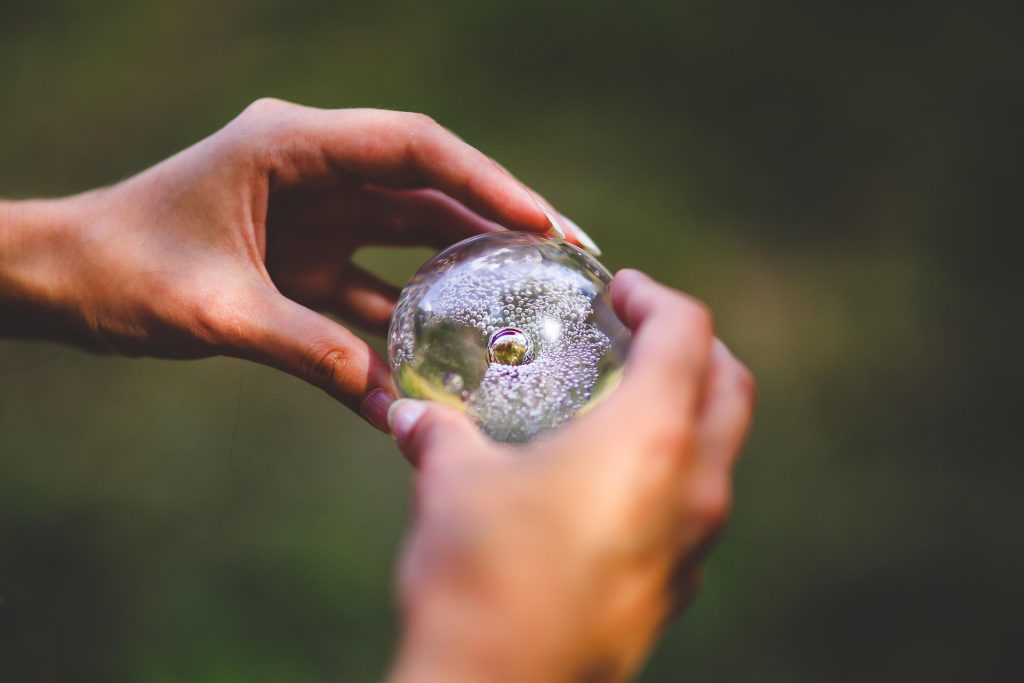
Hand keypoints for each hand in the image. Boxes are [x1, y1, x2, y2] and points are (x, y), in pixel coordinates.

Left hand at [0, 99, 591, 428]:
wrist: (65, 280)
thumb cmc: (120, 270)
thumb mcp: (210, 308)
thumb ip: (301, 346)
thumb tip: (387, 398)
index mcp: (288, 144)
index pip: (411, 148)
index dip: (485, 180)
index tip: (542, 222)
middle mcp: (313, 169)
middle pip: (426, 186)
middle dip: (497, 219)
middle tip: (567, 255)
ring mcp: (315, 214)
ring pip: (411, 233)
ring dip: (465, 267)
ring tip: (530, 301)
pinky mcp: (308, 258)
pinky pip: (374, 287)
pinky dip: (407, 322)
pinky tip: (445, 364)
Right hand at [387, 270, 755, 682]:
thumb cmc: (480, 574)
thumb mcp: (452, 484)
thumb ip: (440, 435)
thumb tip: (412, 414)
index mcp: (653, 438)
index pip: (687, 333)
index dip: (655, 297)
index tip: (619, 292)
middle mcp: (694, 486)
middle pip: (730, 387)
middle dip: (694, 347)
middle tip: (637, 334)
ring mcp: (694, 545)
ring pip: (721, 451)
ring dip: (688, 411)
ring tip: (621, 404)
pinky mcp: (676, 588)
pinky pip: (696, 508)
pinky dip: (672, 471)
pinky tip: (607, 483)